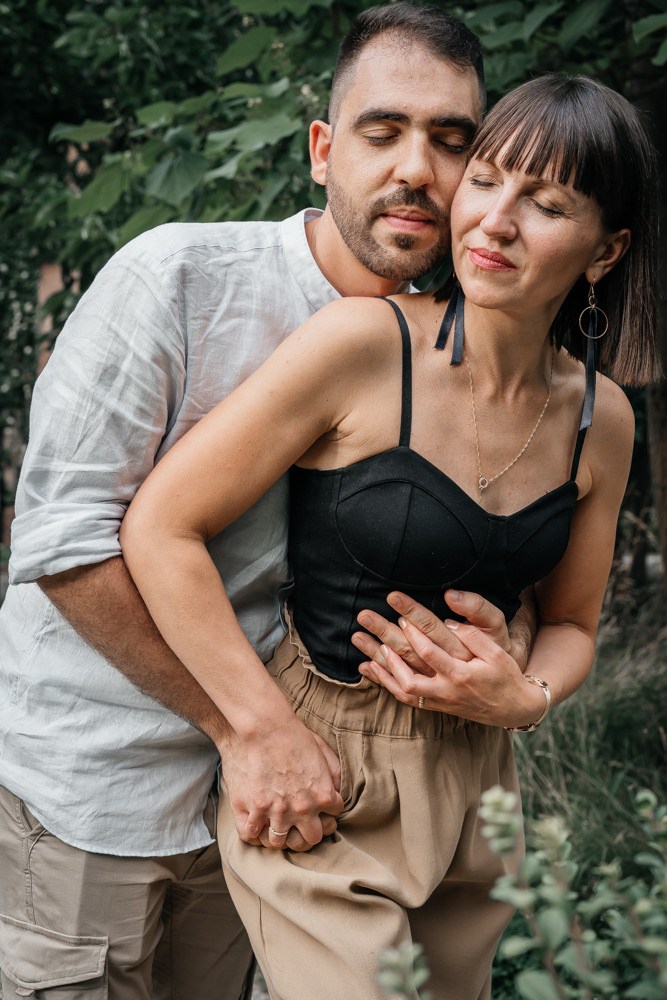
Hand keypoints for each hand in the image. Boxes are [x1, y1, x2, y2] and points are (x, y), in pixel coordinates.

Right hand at [219, 720, 342, 849]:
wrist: (270, 728)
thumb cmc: (297, 736)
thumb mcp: (325, 753)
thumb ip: (334, 775)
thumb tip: (336, 790)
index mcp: (323, 795)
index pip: (333, 816)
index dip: (327, 810)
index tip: (320, 806)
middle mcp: (304, 809)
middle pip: (312, 839)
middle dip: (309, 832)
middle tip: (303, 824)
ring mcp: (280, 811)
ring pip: (281, 842)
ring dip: (281, 836)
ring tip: (279, 827)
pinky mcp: (258, 807)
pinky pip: (253, 833)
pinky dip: (254, 831)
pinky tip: (256, 824)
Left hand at [358, 616, 544, 726]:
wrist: (513, 708)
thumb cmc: (506, 676)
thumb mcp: (497, 653)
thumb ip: (474, 637)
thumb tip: (448, 622)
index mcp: (462, 675)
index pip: (430, 654)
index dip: (414, 635)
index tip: (402, 617)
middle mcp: (447, 691)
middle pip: (408, 677)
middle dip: (386, 654)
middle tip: (369, 633)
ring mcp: (440, 702)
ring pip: (403, 692)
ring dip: (382, 672)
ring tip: (365, 652)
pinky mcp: (436, 707)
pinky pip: (406, 699)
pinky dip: (387, 684)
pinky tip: (371, 669)